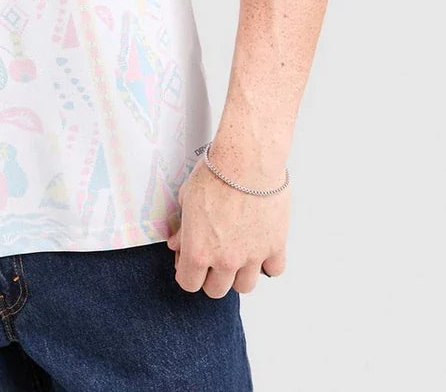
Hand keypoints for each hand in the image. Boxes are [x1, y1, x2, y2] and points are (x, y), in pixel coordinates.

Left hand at [165, 155, 289, 295]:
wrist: (247, 160)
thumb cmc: (215, 174)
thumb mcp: (187, 199)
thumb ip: (183, 229)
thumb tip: (177, 244)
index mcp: (198, 251)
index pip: (188, 284)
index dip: (186, 273)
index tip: (189, 263)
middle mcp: (225, 260)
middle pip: (216, 290)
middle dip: (211, 276)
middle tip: (212, 257)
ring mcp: (252, 256)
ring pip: (245, 286)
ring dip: (239, 274)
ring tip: (236, 253)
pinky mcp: (275, 246)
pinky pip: (274, 270)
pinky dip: (267, 263)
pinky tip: (259, 247)